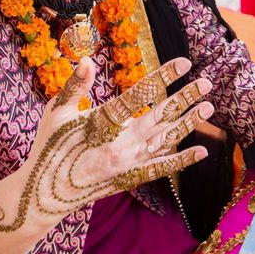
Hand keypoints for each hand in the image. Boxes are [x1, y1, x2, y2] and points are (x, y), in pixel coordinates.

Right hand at [0, 57, 211, 234]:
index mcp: (102, 123)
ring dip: (189, 122)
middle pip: (160, 117)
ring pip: (166, 139)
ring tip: (209, 107)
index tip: (184, 63)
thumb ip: (75, 85)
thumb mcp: (56, 111)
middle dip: (185, 98)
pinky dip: (182, 160)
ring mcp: (128, 164)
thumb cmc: (49, 146)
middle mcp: (120, 144)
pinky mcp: (130, 179)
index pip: (140, 94)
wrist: (45, 194)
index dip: (164, 76)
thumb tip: (88, 59)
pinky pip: (162, 168)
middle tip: (207, 83)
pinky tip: (202, 151)